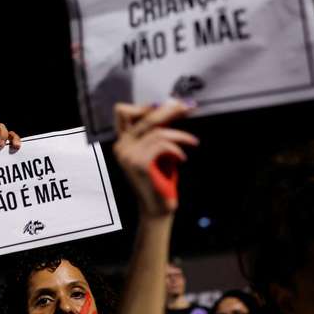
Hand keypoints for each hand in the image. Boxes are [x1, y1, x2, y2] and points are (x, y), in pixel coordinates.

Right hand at [112, 100, 197, 216]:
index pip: (122, 112)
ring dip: (180, 135)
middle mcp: (121, 147)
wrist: (158, 208)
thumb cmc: (160, 179)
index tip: (166, 105)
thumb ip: (157, 131)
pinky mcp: (139, 164)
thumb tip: (173, 106)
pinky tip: (182, 158)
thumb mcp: (156, 151)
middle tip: (188, 107)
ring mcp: (128, 155)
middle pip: (145, 117)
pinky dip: (176, 149)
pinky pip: (162, 145)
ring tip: (192, 142)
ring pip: (158, 132)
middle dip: (169, 110)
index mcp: (122, 142)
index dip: (145, 105)